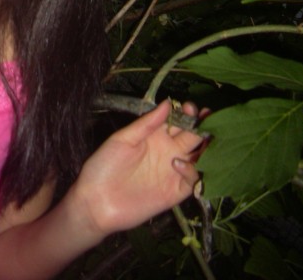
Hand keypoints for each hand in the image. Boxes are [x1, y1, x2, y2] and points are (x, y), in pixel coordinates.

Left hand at [69, 99, 202, 238]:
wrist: (95, 200)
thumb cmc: (104, 165)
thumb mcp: (123, 139)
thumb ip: (146, 123)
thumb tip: (167, 102)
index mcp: (155, 135)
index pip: (178, 121)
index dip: (187, 113)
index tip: (191, 107)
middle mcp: (168, 151)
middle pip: (193, 137)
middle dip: (202, 126)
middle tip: (207, 118)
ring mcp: (173, 172)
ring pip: (198, 158)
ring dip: (206, 149)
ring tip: (206, 138)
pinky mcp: (175, 192)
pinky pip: (193, 181)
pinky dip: (193, 172)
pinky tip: (180, 163)